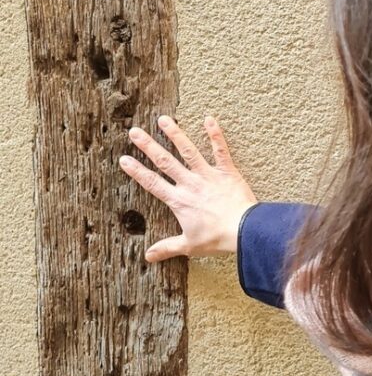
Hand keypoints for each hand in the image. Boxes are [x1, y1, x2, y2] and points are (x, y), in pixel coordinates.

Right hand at [118, 115, 256, 261]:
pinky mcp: (227, 172)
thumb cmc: (217, 239)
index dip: (137, 171)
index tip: (124, 159)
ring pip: (188, 151)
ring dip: (176, 134)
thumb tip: (148, 256)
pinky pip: (220, 150)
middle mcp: (190, 184)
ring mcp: (208, 175)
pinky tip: (209, 119)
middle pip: (165, 162)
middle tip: (134, 132)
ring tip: (163, 119)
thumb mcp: (189, 246)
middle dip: (148, 146)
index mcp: (179, 201)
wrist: (243, 231)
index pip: (153, 183)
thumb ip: (167, 248)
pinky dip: (216, 134)